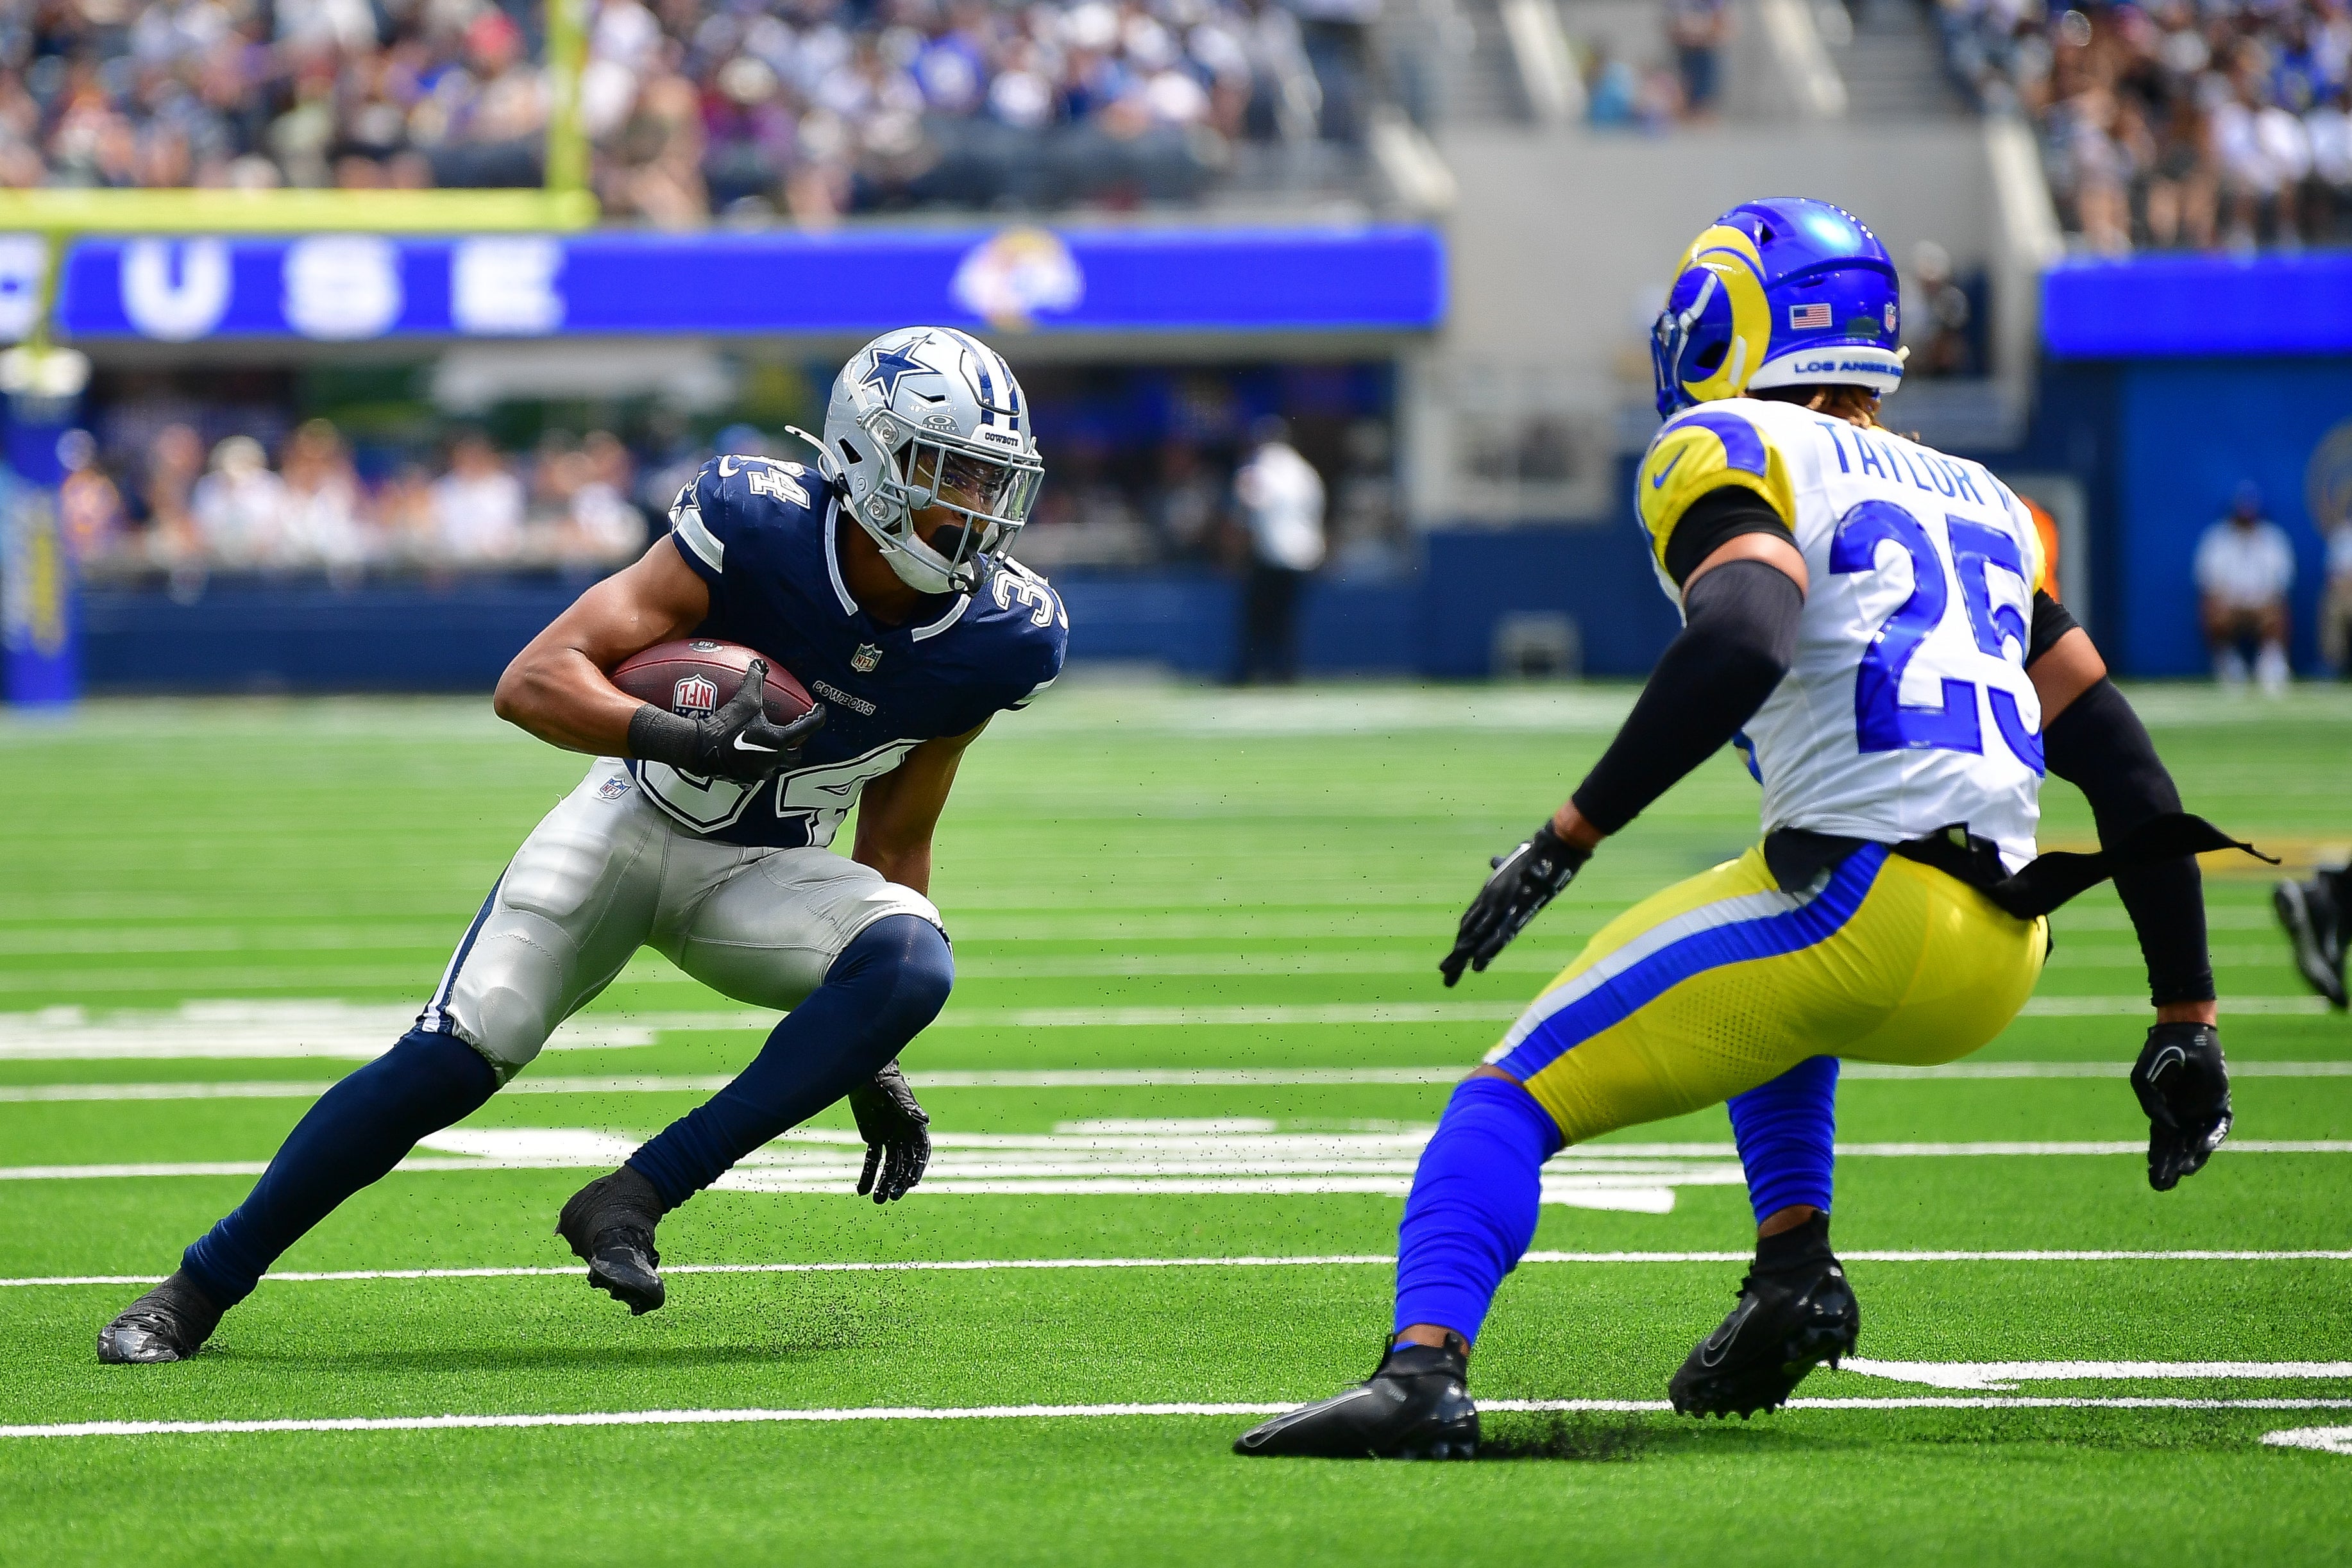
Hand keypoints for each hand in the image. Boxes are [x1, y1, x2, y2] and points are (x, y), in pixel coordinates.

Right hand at [637, 658, 823, 783]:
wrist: (698, 748)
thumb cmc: (724, 724)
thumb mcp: (743, 699)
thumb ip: (755, 680)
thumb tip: (760, 663)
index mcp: (779, 741)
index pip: (809, 727)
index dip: (817, 716)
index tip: (818, 709)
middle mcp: (773, 760)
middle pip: (796, 755)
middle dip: (798, 745)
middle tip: (794, 732)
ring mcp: (759, 773)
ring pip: (777, 766)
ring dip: (778, 756)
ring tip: (771, 743)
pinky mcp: (744, 779)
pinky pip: (756, 774)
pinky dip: (757, 765)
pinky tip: (750, 757)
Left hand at [847, 1060, 930, 1202]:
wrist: (864, 1074)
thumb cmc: (883, 1079)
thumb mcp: (895, 1093)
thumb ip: (908, 1107)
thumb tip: (925, 1119)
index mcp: (914, 1125)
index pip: (920, 1152)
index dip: (917, 1168)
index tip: (911, 1183)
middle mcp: (904, 1135)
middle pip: (904, 1164)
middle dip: (898, 1181)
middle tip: (892, 1197)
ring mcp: (890, 1137)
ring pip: (889, 1166)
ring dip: (884, 1183)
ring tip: (878, 1200)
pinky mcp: (874, 1138)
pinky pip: (872, 1160)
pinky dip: (867, 1175)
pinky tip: (861, 1191)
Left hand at [1440, 822, 1589, 987]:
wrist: (1549, 850)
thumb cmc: (1534, 854)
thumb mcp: (1513, 861)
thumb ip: (1502, 865)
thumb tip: (1492, 859)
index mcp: (1490, 892)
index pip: (1471, 919)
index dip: (1463, 937)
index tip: (1455, 952)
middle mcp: (1490, 900)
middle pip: (1468, 932)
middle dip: (1457, 954)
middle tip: (1444, 972)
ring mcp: (1499, 906)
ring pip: (1476, 936)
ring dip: (1462, 956)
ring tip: (1447, 973)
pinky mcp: (1514, 911)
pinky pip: (1498, 936)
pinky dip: (1486, 951)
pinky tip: (1476, 966)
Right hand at [2131, 1021, 2231, 1190]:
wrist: (2186, 1034)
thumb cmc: (2161, 1054)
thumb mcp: (2143, 1080)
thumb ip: (2152, 1106)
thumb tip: (2170, 1130)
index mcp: (2164, 1113)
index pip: (2160, 1144)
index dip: (2157, 1161)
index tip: (2153, 1177)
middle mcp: (2184, 1116)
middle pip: (2177, 1150)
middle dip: (2170, 1168)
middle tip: (2162, 1186)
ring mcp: (2203, 1111)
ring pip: (2199, 1143)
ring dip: (2192, 1159)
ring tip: (2182, 1172)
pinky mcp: (2221, 1102)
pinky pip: (2219, 1126)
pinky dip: (2211, 1138)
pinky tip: (2200, 1148)